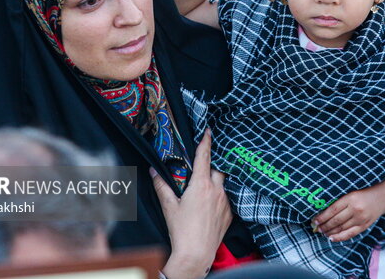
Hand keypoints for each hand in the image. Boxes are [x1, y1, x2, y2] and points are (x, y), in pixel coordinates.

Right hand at [152, 129, 232, 278]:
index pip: (204, 157)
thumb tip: (154, 171)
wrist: (196, 254)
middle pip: (219, 168)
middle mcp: (216, 190)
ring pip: (224, 183)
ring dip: (217, 181)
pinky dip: (220, 196)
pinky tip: (211, 204)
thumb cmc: (181, 230)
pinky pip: (227, 198)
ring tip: (208, 185)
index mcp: (201, 185)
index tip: (208, 131)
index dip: (206, 142)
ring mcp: (225, 202)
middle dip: (213, 163)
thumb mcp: (168, 206)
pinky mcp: (230, 214)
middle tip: (205, 162)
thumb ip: (161, 185)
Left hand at [310, 188, 384, 241]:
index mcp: (350, 198)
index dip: (322, 217)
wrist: (381, 198)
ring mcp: (360, 219)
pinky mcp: (364, 226)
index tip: (315, 221)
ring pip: (342, 228)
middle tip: (317, 228)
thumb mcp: (350, 195)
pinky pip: (350, 234)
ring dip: (330, 232)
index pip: (332, 210)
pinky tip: (332, 238)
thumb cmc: (362, 195)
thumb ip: (339, 203)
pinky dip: (340, 237)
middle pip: (336, 220)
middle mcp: (355, 209)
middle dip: (325, 226)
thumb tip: (323, 214)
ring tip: (323, 232)